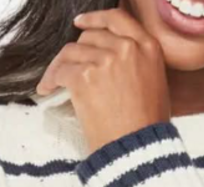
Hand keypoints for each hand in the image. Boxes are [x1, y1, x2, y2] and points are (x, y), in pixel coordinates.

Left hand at [36, 8, 170, 151]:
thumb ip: (138, 62)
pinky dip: (51, 80)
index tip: (81, 23)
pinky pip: (61, 71)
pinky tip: (48, 90)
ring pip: (71, 52)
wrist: (137, 151)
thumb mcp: (156, 85)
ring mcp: (105, 61)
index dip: (95, 19)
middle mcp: (127, 48)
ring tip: (53, 82)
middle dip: (76, 52)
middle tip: (66, 66)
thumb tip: (112, 56)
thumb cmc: (147, 127)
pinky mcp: (85, 77)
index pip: (117, 19)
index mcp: (148, 48)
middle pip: (90, 37)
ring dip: (59, 67)